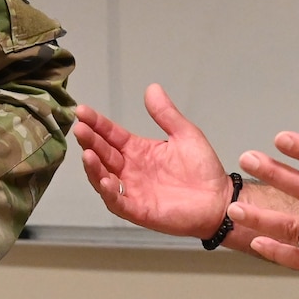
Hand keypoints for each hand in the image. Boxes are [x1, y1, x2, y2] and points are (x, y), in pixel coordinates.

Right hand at [75, 84, 234, 238]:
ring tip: (87, 153)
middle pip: (103, 154)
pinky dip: (109, 193)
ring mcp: (132, 191)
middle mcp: (130, 170)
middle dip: (89, 141)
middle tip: (80, 128)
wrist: (219, 200)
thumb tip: (152, 88)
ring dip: (93, 167)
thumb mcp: (185, 134)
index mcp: (138, 151)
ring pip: (103, 178)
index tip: (82, 111)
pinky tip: (105, 180)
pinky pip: (118, 202)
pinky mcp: (139, 210)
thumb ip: (166, 114)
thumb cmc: (203, 170)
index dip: (96, 123)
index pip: (111, 135)